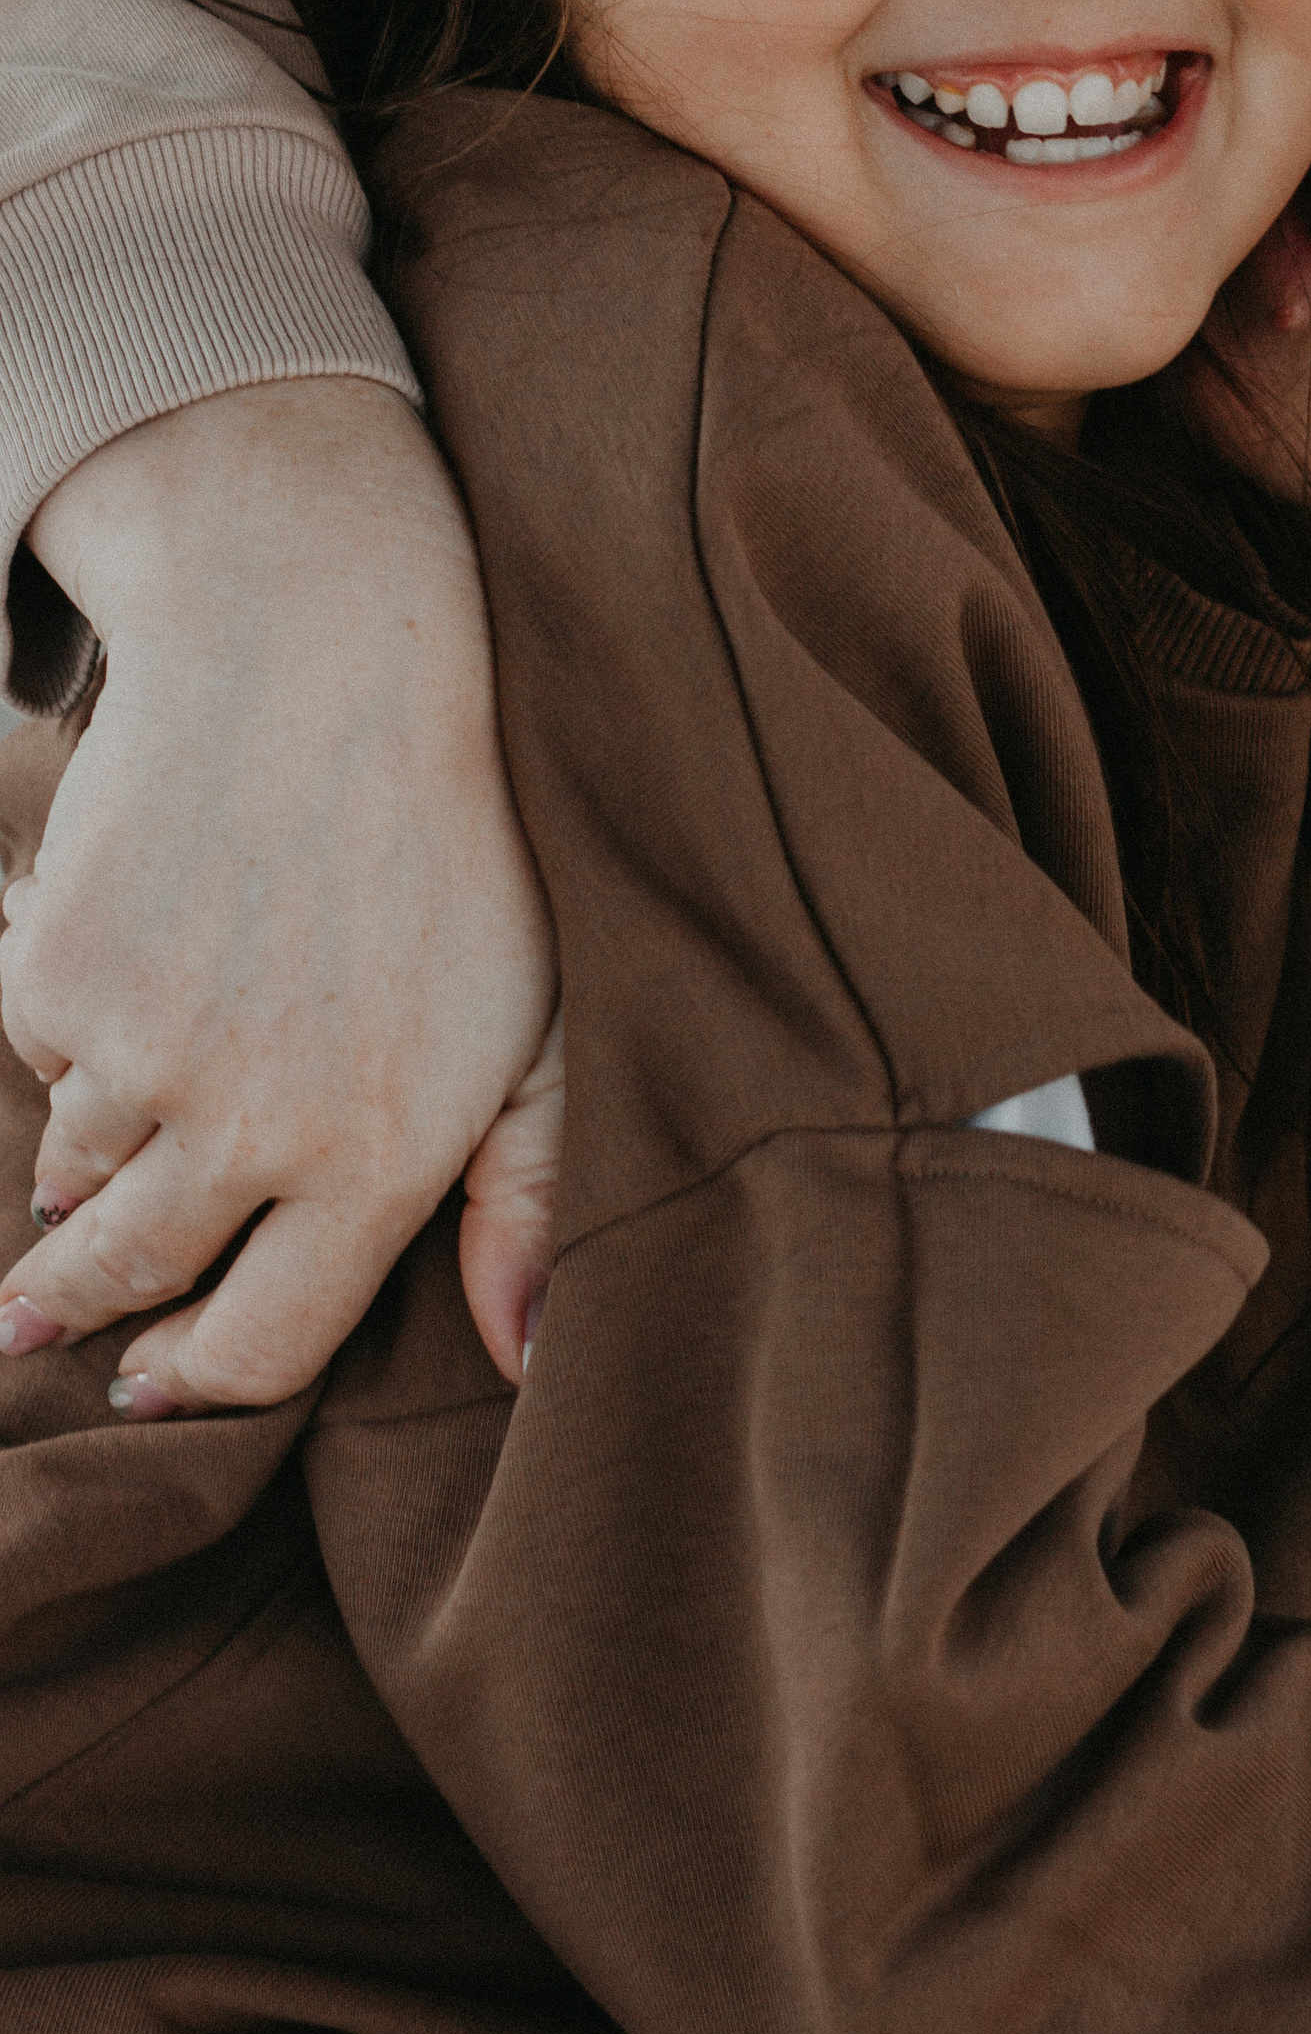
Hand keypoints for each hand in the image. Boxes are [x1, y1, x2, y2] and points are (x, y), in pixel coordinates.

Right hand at [0, 381, 556, 1406]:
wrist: (328, 654)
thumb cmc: (464, 842)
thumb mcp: (538, 1018)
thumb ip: (529, 1194)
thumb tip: (528, 1356)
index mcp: (385, 1159)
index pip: (262, 1350)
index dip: (202, 1378)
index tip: (155, 1379)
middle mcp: (257, 1131)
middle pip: (133, 1278)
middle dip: (81, 1305)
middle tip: (35, 1321)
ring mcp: (147, 1056)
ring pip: (81, 1165)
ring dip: (94, 1147)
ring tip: (139, 1078)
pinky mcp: (59, 976)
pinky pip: (40, 1051)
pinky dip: (72, 1020)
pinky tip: (137, 940)